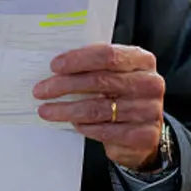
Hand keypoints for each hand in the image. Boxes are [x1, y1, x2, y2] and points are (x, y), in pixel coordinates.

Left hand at [34, 44, 164, 170]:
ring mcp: (150, 111)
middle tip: (41, 90)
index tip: (54, 66)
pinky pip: (104, 130)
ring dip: (65, 110)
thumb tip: (54, 67)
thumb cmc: (121, 94)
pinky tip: (72, 123)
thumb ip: (93, 66)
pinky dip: (83, 127)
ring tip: (45, 110)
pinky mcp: (144, 136)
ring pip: (97, 109)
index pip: (108, 55)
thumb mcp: (114, 74)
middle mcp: (150, 83)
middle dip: (64, 85)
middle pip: (99, 81)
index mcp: (142, 60)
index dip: (78, 60)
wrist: (144, 130)